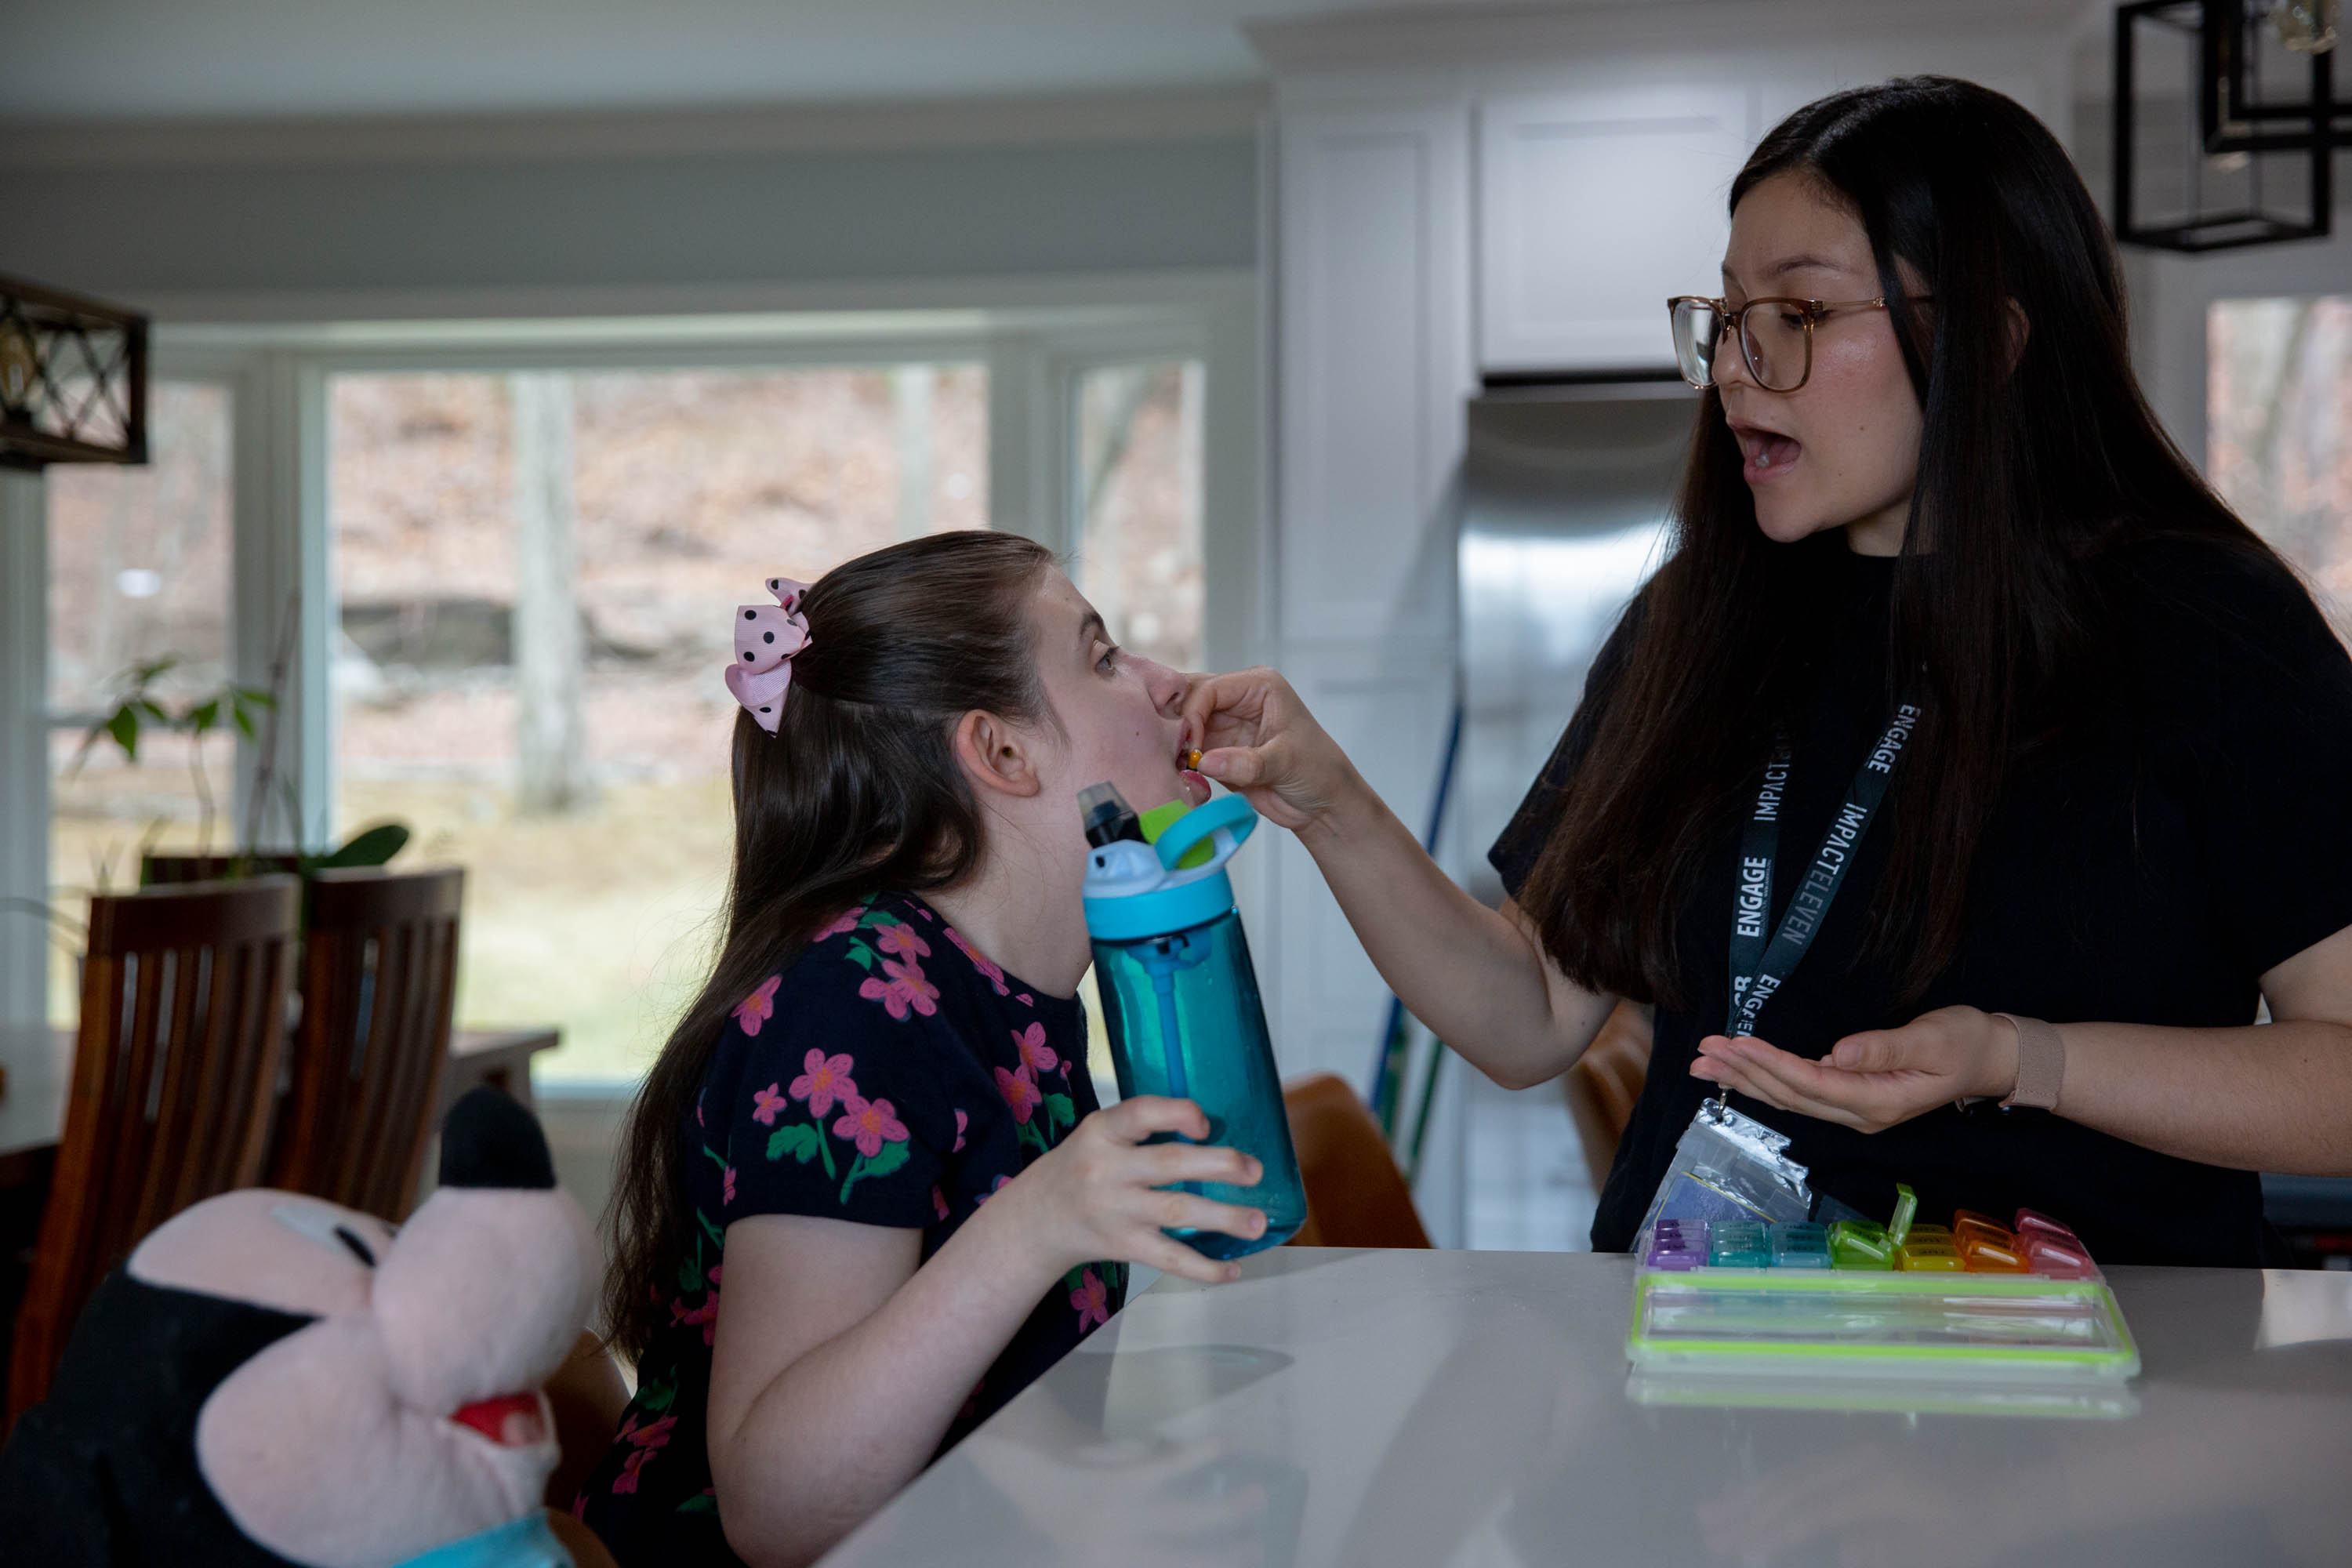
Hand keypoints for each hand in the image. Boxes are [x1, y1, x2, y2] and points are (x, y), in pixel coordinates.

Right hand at [994, 1096, 1266, 1285]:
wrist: (1036, 1220)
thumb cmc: (1082, 1166)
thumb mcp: (1099, 1133)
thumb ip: (1143, 1128)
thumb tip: (1214, 1133)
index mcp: (1103, 1131)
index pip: (1141, 1113)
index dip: (1178, 1114)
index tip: (1206, 1124)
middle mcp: (1107, 1169)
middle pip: (1170, 1164)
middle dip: (1219, 1165)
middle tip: (1255, 1171)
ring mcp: (1116, 1211)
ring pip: (1177, 1212)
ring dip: (1223, 1218)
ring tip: (1258, 1223)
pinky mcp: (1123, 1246)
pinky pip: (1168, 1258)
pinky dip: (1203, 1267)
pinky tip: (1232, 1269)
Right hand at [1178, 667, 1360, 836]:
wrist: (1323, 805)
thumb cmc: (1318, 771)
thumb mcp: (1285, 762)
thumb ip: (1245, 763)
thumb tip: (1205, 761)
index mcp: (1258, 686)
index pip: (1210, 688)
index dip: (1193, 713)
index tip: (1191, 744)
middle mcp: (1238, 700)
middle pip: (1190, 699)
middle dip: (1177, 722)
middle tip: (1169, 749)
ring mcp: (1225, 725)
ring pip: (1184, 725)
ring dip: (1175, 742)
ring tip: (1170, 763)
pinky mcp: (1218, 751)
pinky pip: (1188, 750)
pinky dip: (1179, 760)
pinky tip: (1177, 773)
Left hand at [1687, 1005, 2020, 1132]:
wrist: (1988, 1059)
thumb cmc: (1964, 1043)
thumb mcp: (1933, 1040)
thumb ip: (1885, 1048)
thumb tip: (1838, 1053)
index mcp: (1877, 1102)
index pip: (1812, 1085)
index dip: (1771, 1065)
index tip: (1737, 1044)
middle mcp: (1858, 1113)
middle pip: (1789, 1095)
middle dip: (1743, 1072)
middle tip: (1702, 1052)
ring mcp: (1852, 1109)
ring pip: (1787, 1098)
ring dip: (1744, 1079)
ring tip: (1704, 1062)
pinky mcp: (1849, 1098)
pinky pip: (1798, 1093)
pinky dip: (1763, 1080)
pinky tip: (1737, 1071)